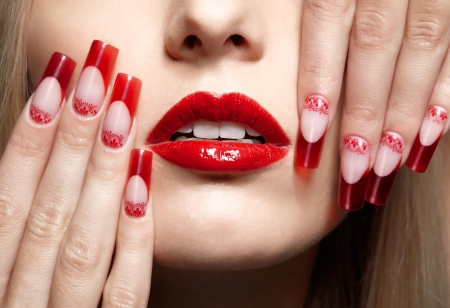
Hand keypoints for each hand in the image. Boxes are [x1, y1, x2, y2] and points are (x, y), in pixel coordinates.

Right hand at [0, 42, 153, 306]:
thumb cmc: (18, 306)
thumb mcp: (3, 278)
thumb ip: (10, 238)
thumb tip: (23, 166)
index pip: (8, 202)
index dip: (26, 139)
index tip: (54, 83)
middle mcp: (16, 305)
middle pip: (47, 211)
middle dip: (71, 137)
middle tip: (96, 75)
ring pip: (83, 242)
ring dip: (101, 172)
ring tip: (119, 111)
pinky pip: (125, 289)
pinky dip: (134, 236)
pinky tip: (140, 183)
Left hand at [295, 0, 449, 208]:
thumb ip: (313, 4)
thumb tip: (280, 56)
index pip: (329, 19)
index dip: (321, 78)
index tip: (310, 133)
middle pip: (377, 44)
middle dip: (364, 112)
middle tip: (351, 172)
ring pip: (424, 47)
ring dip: (405, 114)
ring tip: (386, 166)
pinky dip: (446, 92)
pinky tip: (434, 135)